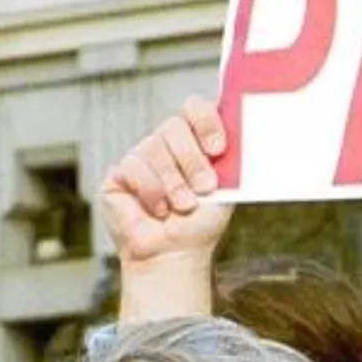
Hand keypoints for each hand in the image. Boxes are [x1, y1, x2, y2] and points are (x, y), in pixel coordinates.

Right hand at [101, 96, 235, 266]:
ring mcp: (139, 158)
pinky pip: (134, 166)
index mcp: (191, 141)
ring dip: (174, 182)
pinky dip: (151, 191)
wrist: (175, 253)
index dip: (205, 121)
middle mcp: (164, 144)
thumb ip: (231, 156)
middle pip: (173, 126)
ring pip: (153, 146)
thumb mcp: (226, 186)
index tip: (217, 148)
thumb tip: (243, 126)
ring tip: (182, 206)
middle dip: (191, 159)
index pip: (194, 108)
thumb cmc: (201, 223)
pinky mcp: (118, 175)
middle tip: (205, 187)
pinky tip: (158, 210)